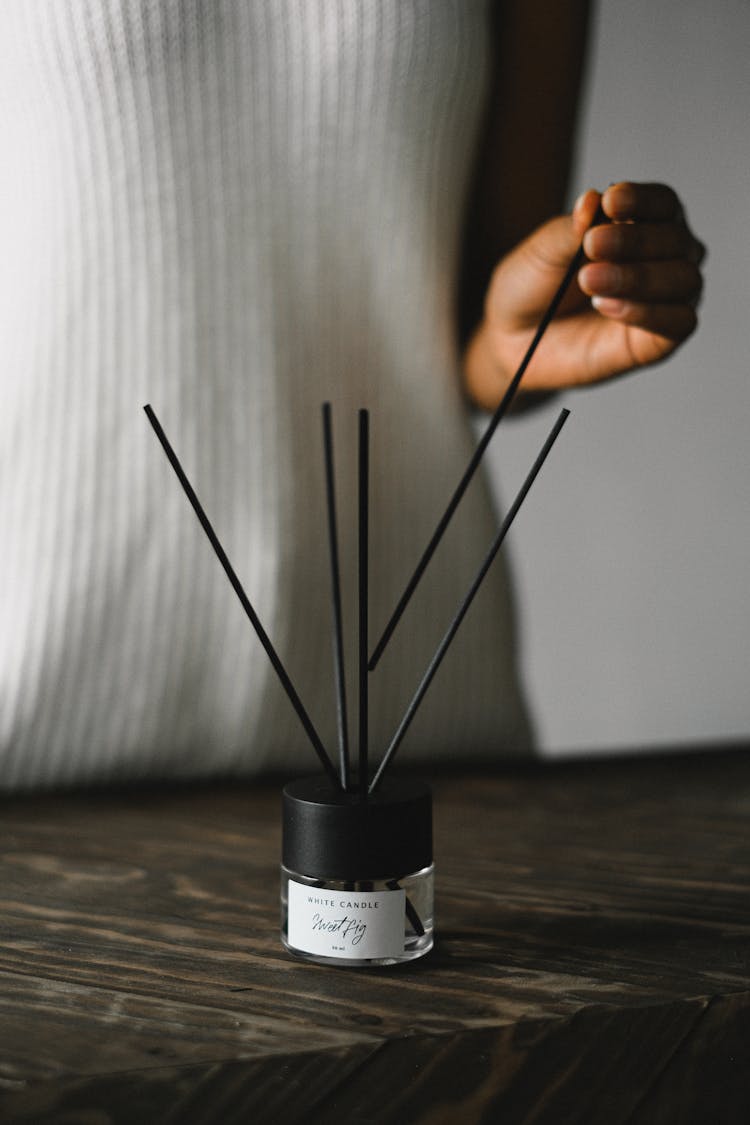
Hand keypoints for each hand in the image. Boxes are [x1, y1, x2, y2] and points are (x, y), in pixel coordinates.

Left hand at [463, 182, 705, 408]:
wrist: (513, 338)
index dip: (642, 200)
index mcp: (643, 224)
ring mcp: (665, 299)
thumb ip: (572, 229)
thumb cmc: (534, 286)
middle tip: (592, 245)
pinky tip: (609, 307)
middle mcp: (665, 258)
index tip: (611, 202)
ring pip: (684, 278)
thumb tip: (593, 200)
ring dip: (639, 276)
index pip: (662, 203)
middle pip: (676, 238)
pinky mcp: (659, 340)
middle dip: (635, 239)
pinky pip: (679, 322)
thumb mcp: (544, 252)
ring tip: (591, 280)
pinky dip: (649, 312)